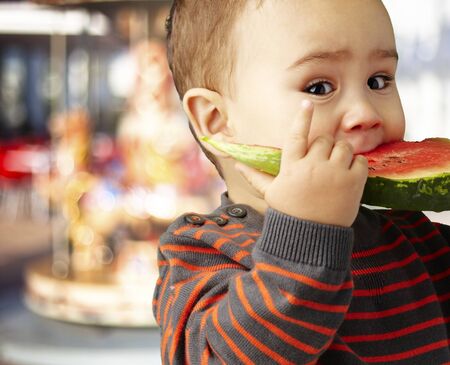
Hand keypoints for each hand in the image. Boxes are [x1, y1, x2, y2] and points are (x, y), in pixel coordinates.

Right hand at [236, 100, 367, 226]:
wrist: (311, 238)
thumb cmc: (289, 213)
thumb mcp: (271, 193)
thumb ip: (255, 176)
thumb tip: (237, 164)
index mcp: (292, 167)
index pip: (296, 135)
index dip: (302, 117)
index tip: (307, 103)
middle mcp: (313, 166)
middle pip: (324, 140)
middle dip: (324, 148)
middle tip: (322, 163)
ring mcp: (334, 173)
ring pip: (343, 147)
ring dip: (341, 154)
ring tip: (335, 169)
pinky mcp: (353, 182)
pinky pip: (360, 160)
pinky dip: (356, 165)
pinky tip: (347, 176)